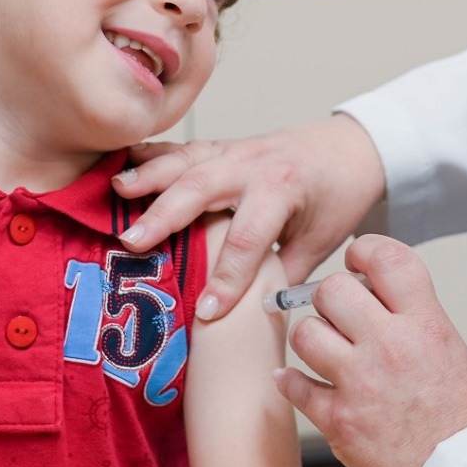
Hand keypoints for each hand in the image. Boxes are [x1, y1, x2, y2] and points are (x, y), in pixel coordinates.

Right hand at [113, 114, 385, 319]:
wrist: (351, 148)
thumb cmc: (337, 196)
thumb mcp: (320, 242)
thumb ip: (283, 276)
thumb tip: (251, 318)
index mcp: (283, 190)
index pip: (248, 239)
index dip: (226, 279)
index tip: (204, 313)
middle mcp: (254, 165)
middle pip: (203, 189)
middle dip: (165, 216)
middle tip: (131, 243)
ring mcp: (235, 151)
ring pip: (186, 162)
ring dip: (148, 177)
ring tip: (115, 193)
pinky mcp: (222, 148)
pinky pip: (182, 150)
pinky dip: (151, 158)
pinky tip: (121, 167)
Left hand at [276, 235, 466, 466]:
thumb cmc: (461, 421)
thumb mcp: (451, 348)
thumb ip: (412, 316)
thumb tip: (373, 293)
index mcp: (425, 324)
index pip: (385, 258)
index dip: (364, 251)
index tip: (357, 261)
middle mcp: (390, 346)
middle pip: (332, 289)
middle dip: (332, 298)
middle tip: (340, 314)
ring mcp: (360, 382)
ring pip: (306, 332)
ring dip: (312, 339)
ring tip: (327, 351)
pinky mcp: (338, 419)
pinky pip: (294, 386)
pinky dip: (293, 383)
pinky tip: (302, 382)